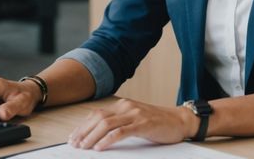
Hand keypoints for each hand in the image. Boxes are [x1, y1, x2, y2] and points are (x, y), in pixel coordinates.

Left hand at [67, 98, 198, 150]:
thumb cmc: (158, 123)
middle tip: (75, 144)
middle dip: (83, 132)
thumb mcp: (135, 120)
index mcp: (123, 105)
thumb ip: (120, 123)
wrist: (180, 121)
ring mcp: (135, 114)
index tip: (73, 137)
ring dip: (91, 136)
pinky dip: (107, 140)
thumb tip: (98, 136)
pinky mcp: (143, 124)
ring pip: (106, 124)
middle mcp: (127, 107)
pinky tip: (100, 147)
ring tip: (84, 147)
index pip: (97, 114)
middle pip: (98, 118)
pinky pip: (120, 132)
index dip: (82, 126)